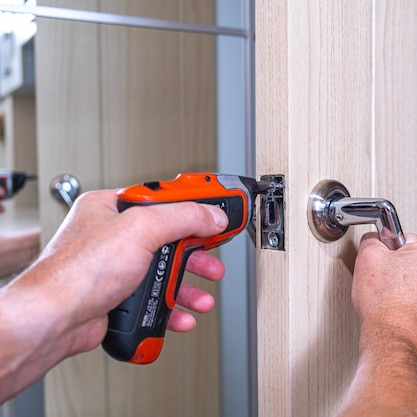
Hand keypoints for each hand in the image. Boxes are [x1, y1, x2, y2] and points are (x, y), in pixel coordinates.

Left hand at [0, 189, 227, 400]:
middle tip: (213, 257)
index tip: (219, 210)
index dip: (194, 205)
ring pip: (163, 273)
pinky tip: (182, 314)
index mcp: (112, 208)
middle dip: (195, 254)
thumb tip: (212, 215)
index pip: (163, 199)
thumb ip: (182, 217)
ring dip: (188, 287)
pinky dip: (172, 308)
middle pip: (169, 239)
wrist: (54, 321)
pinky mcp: (118, 297)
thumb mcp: (140, 229)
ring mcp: (116, 269)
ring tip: (202, 296)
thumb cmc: (77, 272)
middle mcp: (113, 237)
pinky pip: (154, 299)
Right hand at [338, 232, 416, 416]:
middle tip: (385, 286)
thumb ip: (372, 241)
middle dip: (402, 271)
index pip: (406, 240)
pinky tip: (405, 316)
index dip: (388, 253)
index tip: (382, 266)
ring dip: (412, 291)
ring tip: (394, 303)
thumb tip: (375, 241)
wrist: (395, 345)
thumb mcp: (367, 259)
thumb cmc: (384, 307)